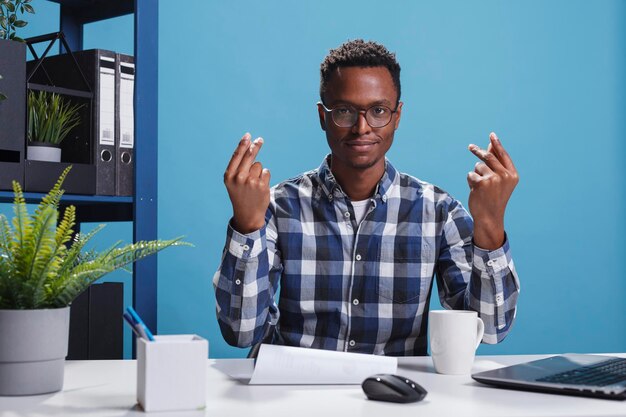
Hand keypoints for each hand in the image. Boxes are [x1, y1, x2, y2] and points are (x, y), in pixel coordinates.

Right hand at [224, 133, 270, 233]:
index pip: (237, 156)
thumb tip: (250, 148)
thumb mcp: (233, 181)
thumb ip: (238, 167)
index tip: (248, 135)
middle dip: (255, 146)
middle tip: (260, 139)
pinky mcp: (262, 185)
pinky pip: (266, 172)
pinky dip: (264, 177)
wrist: (247, 214)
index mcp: (229, 176)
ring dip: (258, 171)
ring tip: (253, 183)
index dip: (243, 144)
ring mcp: (251, 181)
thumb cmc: (240, 194)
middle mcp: (239, 178)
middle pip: (249, 156)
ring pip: (258, 165)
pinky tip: (259, 187)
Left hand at [467, 132, 518, 249]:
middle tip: (470, 147)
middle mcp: (504, 175)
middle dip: (478, 151)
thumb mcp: (499, 182)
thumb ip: (496, 165)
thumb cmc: (493, 199)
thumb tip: (491, 147)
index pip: (503, 155)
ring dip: (475, 175)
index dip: (497, 145)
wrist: (489, 217)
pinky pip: (470, 174)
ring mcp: (493, 179)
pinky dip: (470, 182)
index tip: (492, 135)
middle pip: (489, 157)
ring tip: (480, 188)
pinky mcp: (481, 182)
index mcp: (512, 175)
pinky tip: (475, 191)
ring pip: (478, 166)